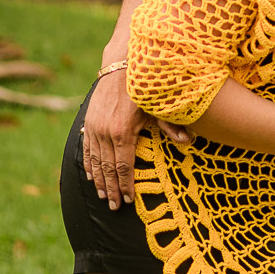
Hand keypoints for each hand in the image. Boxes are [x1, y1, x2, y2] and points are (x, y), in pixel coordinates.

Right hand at [82, 70, 188, 210]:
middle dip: (112, 189)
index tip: (129, 200)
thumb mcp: (159, 107)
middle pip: (108, 168)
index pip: (124, 166)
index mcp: (123, 132)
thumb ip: (171, 127)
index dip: (126, 185)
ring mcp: (94, 128)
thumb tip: (188, 142)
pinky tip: (90, 176)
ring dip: (99, 180)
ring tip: (104, 196)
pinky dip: (88, 164)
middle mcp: (105, 133)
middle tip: (115, 206)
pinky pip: (86, 148)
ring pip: (95, 161)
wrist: (121, 66)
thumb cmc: (145, 88)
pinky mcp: (89, 122)